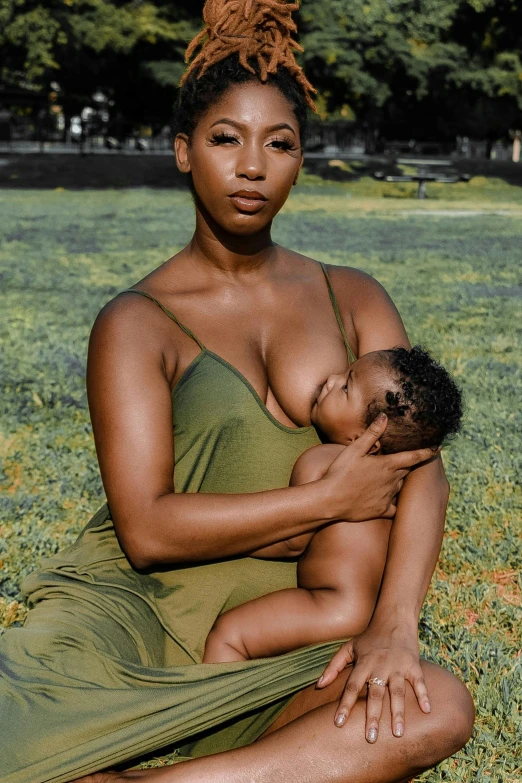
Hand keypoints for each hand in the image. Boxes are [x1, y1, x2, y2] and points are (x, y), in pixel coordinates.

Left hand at [316, 622, 430, 741]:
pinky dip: (424, 695)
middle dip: (373, 716)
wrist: (394, 619)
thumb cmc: (369, 637)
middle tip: (371, 738)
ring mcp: (398, 666)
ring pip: (397, 691)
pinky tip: (427, 711)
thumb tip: (318, 686)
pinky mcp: (413, 664)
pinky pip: (419, 681)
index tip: (338, 723)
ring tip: (398, 733)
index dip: (344, 704)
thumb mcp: (348, 647)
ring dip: (398, 712)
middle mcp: (380, 665)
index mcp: (364, 662)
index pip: (352, 686)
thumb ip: (334, 666)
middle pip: (375, 693)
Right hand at [320, 413, 436, 521]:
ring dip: (398, 480)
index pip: (414, 456)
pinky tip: (387, 499)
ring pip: (400, 487)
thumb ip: (372, 434)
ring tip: (390, 477)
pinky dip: (393, 502)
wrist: (330, 500)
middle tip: (406, 458)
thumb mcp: (354, 449)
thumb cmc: (340, 472)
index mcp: (387, 465)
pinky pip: (394, 507)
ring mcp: (387, 497)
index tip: (438, 447)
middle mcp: (392, 481)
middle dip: (408, 464)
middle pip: (407, 470)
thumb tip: (385, 416)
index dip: (428, 451)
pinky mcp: (381, 510)